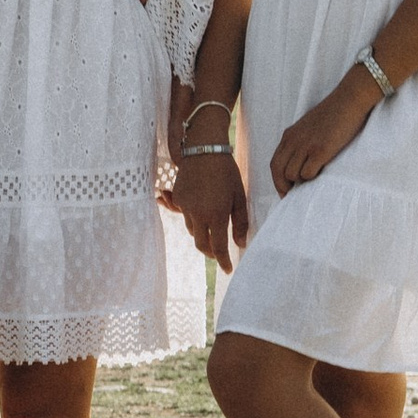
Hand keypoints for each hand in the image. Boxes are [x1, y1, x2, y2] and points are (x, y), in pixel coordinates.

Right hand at [173, 147, 246, 270]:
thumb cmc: (226, 171)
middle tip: (220, 253)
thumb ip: (240, 222)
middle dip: (210, 252)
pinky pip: (185, 215)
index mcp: (216, 215)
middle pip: (201, 244)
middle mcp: (198, 214)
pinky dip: (194, 217)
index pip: (218, 247)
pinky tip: (202, 207)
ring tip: (212, 225)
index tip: (228, 269)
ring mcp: (185, 207)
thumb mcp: (239, 196)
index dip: (223, 261)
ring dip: (203, 233)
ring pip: (193, 230)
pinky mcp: (178, 198)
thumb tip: (240, 243)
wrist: (203, 148)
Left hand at [270, 70, 381, 196]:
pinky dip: (312, 178)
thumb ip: (300, 143)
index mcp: (289, 135)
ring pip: (292, 175)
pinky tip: (321, 173)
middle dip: (284, 187)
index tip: (285, 192)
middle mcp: (293, 141)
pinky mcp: (320, 150)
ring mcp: (306, 146)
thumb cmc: (333, 116)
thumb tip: (298, 165)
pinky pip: (308, 174)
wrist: (348, 101)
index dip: (277, 181)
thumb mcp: (308, 127)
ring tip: (312, 179)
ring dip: (301, 181)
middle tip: (294, 196)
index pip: (274, 164)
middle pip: (278, 172)